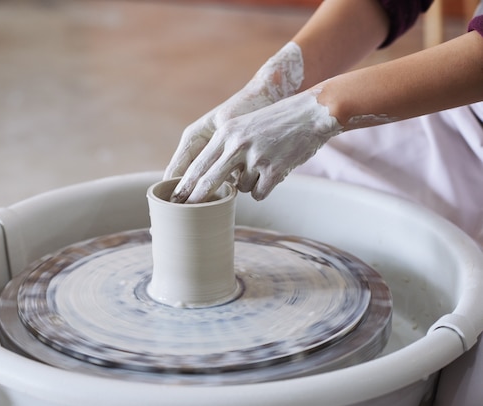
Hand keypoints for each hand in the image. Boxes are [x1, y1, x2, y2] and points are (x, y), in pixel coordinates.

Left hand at [170, 89, 342, 202]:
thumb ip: (225, 147)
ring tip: (263, 164)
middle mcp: (237, 145)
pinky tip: (274, 171)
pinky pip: (258, 193)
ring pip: (240, 188)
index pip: (198, 164)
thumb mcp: (243, 126)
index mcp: (226, 133)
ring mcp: (255, 158)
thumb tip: (208, 178)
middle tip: (188, 210)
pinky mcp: (274, 170)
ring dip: (249, 183)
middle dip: (197, 199)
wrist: (311, 113)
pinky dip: (264, 188)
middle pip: (210, 181)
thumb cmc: (276, 121)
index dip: (185, 185)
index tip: (175, 199)